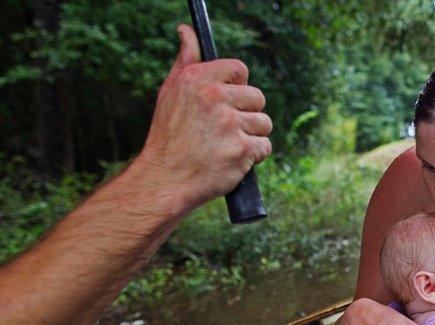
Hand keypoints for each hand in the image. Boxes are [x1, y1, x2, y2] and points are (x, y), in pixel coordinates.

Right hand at [134, 24, 272, 212]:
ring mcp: (230, 124)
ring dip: (252, 136)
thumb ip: (186, 60)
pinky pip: (265, 146)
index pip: (240, 69)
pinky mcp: (242, 149)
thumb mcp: (170, 92)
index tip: (230, 100)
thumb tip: (186, 30)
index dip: (239, 86)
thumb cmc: (169, 136)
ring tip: (228, 145)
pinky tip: (234, 159)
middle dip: (247, 114)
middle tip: (226, 129)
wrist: (165, 179)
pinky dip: (254, 156)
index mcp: (197, 79)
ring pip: (264, 123)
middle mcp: (214, 97)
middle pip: (258, 98)